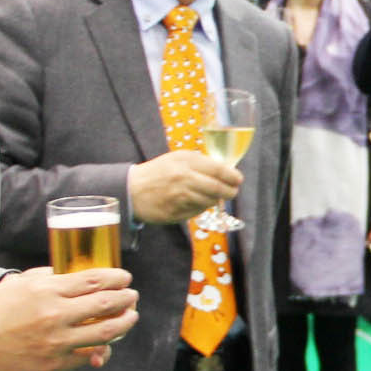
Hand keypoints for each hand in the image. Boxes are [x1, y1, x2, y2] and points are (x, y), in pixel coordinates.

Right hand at [0, 266, 139, 370]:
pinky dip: (102, 350)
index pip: (94, 280)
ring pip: (106, 333)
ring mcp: (57, 342)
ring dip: (124, 323)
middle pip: (107, 305)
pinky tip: (106, 344)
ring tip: (130, 318)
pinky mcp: (54, 365)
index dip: (117, 278)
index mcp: (47, 291)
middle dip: (126, 299)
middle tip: (132, 297)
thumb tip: (66, 274)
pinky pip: (88, 357)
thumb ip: (43, 277)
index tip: (125, 278)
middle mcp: (56, 315)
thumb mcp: (16, 285)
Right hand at [128, 151, 242, 225]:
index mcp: (185, 161)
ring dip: (214, 200)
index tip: (238, 179)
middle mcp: (184, 178)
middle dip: (229, 191)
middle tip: (232, 192)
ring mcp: (180, 196)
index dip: (232, 176)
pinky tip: (196, 202)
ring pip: (209, 201)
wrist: (131, 190)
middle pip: (218, 188)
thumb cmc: (157, 172)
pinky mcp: (176, 211)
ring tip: (212, 196)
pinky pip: (197, 211)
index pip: (218, 169)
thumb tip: (224, 169)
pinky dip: (201, 208)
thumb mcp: (177, 159)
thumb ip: (200, 162)